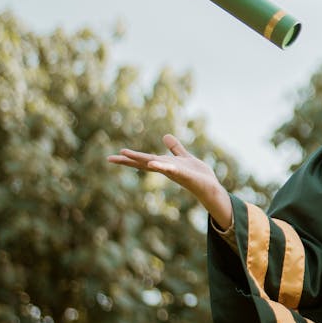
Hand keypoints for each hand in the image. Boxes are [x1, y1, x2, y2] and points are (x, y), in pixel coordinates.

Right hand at [108, 134, 232, 228]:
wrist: (210, 186)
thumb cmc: (197, 174)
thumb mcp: (184, 157)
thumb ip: (175, 148)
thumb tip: (165, 136)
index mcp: (165, 164)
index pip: (144, 159)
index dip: (130, 157)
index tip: (114, 155)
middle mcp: (166, 168)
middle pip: (144, 162)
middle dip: (129, 160)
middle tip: (111, 157)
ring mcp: (174, 172)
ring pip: (156, 165)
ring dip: (142, 160)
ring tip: (126, 154)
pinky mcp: (185, 174)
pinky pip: (173, 169)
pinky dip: (163, 166)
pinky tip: (154, 163)